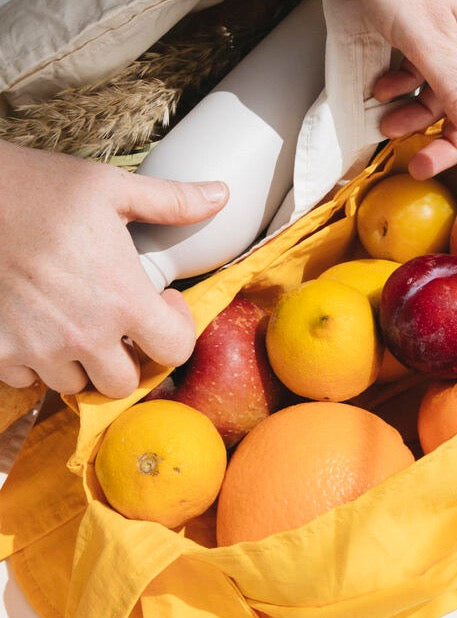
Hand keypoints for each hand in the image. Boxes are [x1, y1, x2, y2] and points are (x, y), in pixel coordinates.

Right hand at [0, 140, 228, 397]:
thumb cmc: (38, 189)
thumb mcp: (110, 188)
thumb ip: (172, 201)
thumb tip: (223, 195)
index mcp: (123, 300)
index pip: (176, 351)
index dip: (176, 329)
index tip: (161, 302)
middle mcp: (84, 335)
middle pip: (125, 383)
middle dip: (130, 358)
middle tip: (119, 323)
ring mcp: (38, 349)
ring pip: (77, 385)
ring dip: (82, 363)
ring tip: (76, 322)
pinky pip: (28, 379)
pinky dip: (36, 362)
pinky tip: (36, 326)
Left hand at [355, 0, 456, 181]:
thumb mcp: (427, 40)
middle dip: (452, 141)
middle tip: (421, 167)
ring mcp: (449, 37)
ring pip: (445, 96)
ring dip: (417, 117)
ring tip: (387, 125)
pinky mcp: (421, 33)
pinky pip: (422, 75)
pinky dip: (402, 89)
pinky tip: (380, 91)